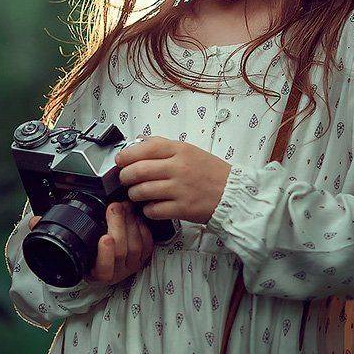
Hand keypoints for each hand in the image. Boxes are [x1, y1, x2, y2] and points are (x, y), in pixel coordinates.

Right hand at [27, 205, 154, 285]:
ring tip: (122, 206)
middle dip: (118, 225)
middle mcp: (116, 273)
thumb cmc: (84, 254)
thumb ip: (49, 234)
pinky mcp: (144, 257)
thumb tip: (34, 222)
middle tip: (113, 207)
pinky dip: (142, 228)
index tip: (104, 238)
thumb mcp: (66, 247)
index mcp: (96, 273)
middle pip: (123, 251)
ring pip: (136, 245)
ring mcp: (131, 266)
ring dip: (130, 223)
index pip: (104, 269)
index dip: (106, 254)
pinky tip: (134, 216)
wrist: (101, 262)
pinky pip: (148, 244)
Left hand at [116, 137, 230, 225]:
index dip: (127, 155)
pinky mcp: (182, 209)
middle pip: (139, 170)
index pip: (145, 148)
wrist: (233, 194)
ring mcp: (180, 189)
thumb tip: (139, 143)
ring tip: (136, 194)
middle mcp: (179, 168)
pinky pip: (153, 210)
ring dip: (134, 194)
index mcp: (180, 150)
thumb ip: (165, 146)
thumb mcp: (190, 151)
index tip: (120, 161)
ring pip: (143, 191)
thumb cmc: (211, 172)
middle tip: (125, 179)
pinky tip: (151, 206)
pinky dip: (147, 209)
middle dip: (125, 176)